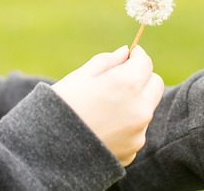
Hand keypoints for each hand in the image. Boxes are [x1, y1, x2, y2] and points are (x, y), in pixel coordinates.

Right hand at [51, 46, 163, 165]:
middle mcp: (139, 108)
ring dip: (135, 101)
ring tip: (104, 107)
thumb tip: (124, 52)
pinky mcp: (133, 151)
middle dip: (142, 77)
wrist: (48, 151)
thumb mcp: (79, 77)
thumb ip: (106, 62)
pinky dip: (126, 125)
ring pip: (146, 108)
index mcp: (126, 84)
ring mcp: (138, 132)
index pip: (145, 62)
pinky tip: (102, 127)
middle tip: (120, 78)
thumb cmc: (60, 106)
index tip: (128, 55)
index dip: (136, 56)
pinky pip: (136, 130)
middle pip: (155, 84)